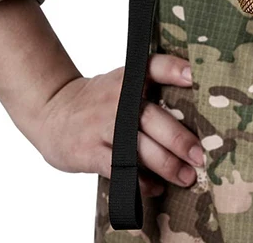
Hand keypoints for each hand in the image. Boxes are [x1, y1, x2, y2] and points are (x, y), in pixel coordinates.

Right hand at [33, 54, 202, 197]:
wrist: (53, 111)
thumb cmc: (100, 99)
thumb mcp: (123, 81)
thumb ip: (154, 86)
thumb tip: (198, 105)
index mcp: (130, 78)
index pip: (155, 66)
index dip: (175, 70)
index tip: (194, 77)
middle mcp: (119, 99)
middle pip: (154, 119)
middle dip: (180, 139)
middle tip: (200, 156)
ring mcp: (104, 126)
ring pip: (140, 148)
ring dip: (167, 165)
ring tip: (187, 176)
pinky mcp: (91, 152)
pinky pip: (120, 170)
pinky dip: (140, 181)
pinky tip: (156, 186)